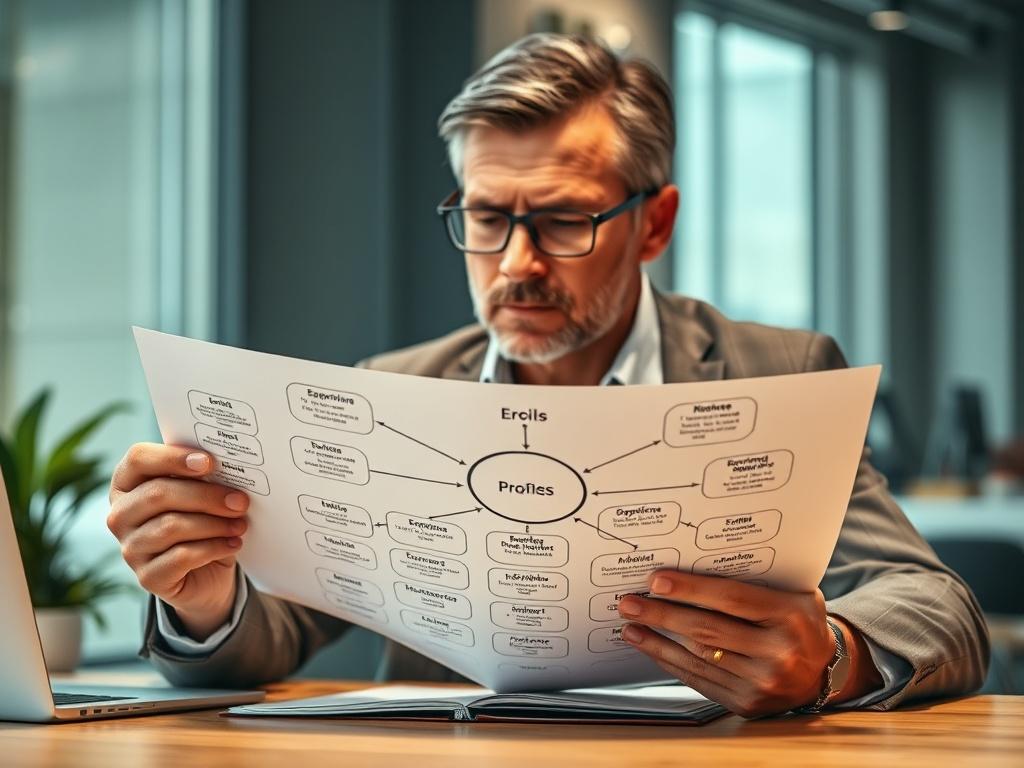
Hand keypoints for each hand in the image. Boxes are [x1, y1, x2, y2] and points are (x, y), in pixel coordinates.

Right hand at [107, 443, 248, 639]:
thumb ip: (202, 476)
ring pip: (171, 526)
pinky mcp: (147, 577)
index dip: (173, 458)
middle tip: (240, 501)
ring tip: (240, 524)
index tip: (210, 462)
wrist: (206, 572)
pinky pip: (181, 557)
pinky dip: (213, 548)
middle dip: (206, 495)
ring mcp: (130, 548)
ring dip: (214, 524)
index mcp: (127, 483)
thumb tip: (226, 465)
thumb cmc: (200, 520)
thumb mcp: (199, 493)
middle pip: (158, 494)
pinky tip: (232, 544)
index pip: (138, 459)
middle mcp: (120, 515)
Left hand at [617, 570, 875, 716]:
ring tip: (631, 624)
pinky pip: (700, 679)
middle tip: (629, 602)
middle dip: (662, 614)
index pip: (731, 598)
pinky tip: (651, 647)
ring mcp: (762, 683)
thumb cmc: (799, 621)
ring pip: (698, 657)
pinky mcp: (747, 703)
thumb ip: (754, 581)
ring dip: (657, 640)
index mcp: (790, 616)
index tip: (656, 581)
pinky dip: (670, 662)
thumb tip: (695, 563)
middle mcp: (778, 652)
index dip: (690, 589)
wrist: (824, 672)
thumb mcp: (793, 594)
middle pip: (707, 629)